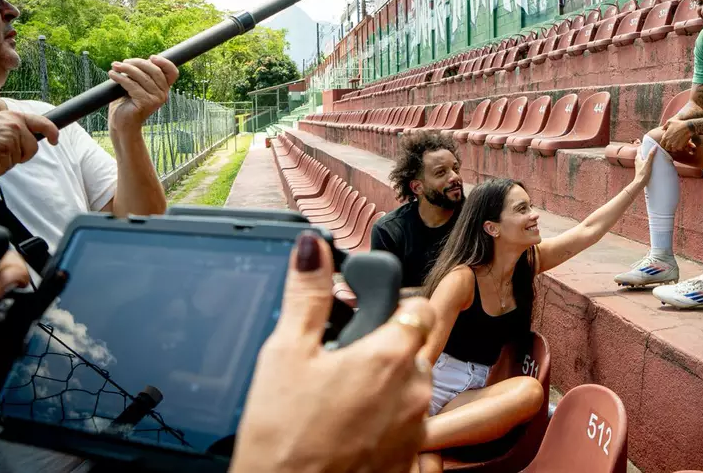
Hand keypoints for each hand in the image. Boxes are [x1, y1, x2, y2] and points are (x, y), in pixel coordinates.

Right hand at [0, 111, 59, 174]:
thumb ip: (13, 128)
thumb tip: (26, 140)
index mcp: (14, 116)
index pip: (42, 122)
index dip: (52, 132)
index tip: (54, 140)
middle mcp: (15, 125)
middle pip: (32, 149)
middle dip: (20, 157)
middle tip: (3, 156)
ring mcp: (10, 137)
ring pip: (18, 160)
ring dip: (4, 163)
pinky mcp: (2, 150)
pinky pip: (6, 168)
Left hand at [107, 55, 179, 132]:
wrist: (121, 123)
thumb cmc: (127, 103)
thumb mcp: (136, 86)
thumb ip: (140, 75)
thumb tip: (133, 61)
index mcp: (163, 89)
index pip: (172, 72)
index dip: (164, 62)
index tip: (151, 57)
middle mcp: (163, 94)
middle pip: (155, 70)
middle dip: (137, 63)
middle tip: (122, 62)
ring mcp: (156, 99)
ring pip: (142, 77)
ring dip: (126, 69)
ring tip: (114, 66)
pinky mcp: (146, 103)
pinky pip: (132, 85)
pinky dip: (120, 78)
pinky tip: (112, 75)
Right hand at [231, 233, 432, 472]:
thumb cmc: (283, 438)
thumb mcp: (285, 354)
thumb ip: (308, 296)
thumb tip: (313, 250)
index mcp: (390, 355)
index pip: (419, 308)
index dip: (397, 303)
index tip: (374, 310)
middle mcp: (414, 390)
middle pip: (415, 349)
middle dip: (386, 347)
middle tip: (346, 358)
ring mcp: (415, 428)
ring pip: (411, 388)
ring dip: (386, 385)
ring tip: (340, 396)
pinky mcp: (408, 457)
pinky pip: (405, 425)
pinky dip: (383, 420)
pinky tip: (348, 426)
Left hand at [632, 145, 656, 186]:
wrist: (640, 183)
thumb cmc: (643, 173)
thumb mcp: (648, 163)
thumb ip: (651, 155)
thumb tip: (654, 147)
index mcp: (638, 157)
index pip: (640, 148)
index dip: (644, 145)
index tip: (649, 143)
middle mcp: (637, 160)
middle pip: (641, 152)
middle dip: (646, 150)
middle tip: (652, 148)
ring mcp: (639, 164)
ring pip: (643, 158)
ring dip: (647, 156)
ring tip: (653, 155)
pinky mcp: (641, 168)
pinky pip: (644, 162)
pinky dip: (647, 160)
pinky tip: (652, 163)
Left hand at [659, 119, 693, 152]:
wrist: (688, 127)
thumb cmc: (679, 123)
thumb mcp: (670, 122)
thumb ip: (665, 126)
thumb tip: (662, 129)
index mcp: (665, 137)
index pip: (662, 144)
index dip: (664, 144)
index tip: (666, 143)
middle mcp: (669, 142)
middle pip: (667, 148)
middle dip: (669, 147)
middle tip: (671, 145)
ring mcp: (674, 145)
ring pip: (672, 150)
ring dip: (674, 148)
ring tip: (676, 145)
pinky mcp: (680, 146)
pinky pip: (678, 149)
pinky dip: (679, 148)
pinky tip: (681, 145)